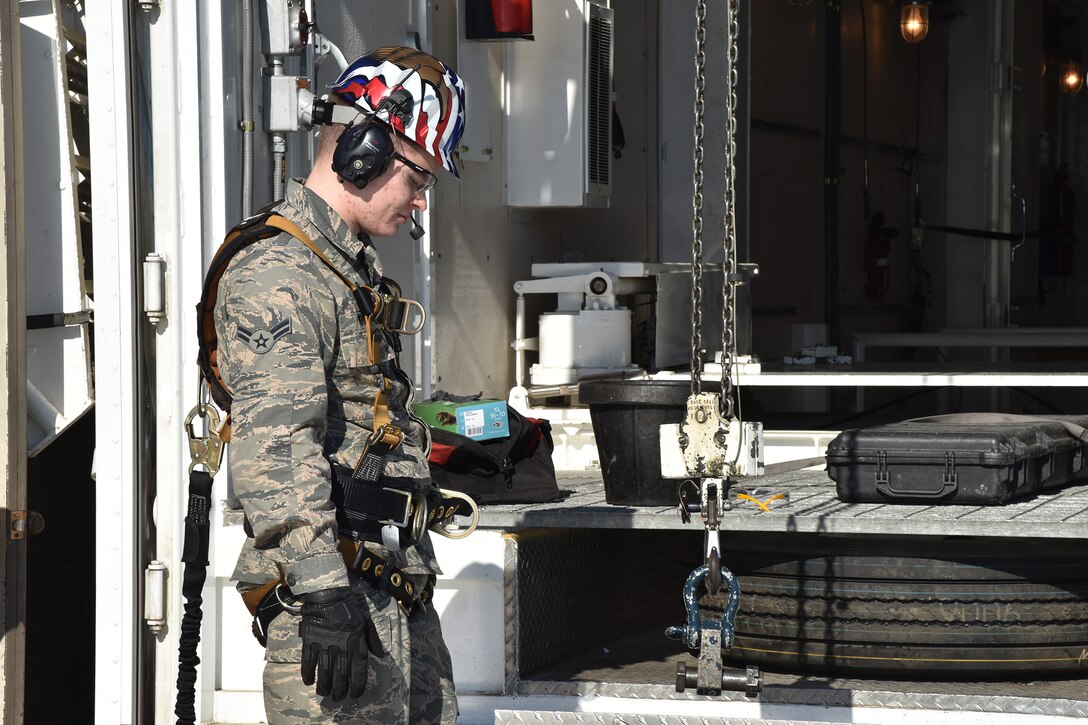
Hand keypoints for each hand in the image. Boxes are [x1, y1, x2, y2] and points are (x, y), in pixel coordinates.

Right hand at [298, 586, 386, 700]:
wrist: (329, 596)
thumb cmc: (350, 610)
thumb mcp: (366, 623)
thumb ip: (373, 641)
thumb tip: (380, 656)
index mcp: (356, 644)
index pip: (358, 672)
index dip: (357, 686)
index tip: (355, 694)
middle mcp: (341, 648)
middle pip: (340, 677)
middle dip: (339, 691)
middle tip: (338, 698)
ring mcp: (324, 646)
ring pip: (324, 674)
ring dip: (323, 687)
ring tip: (324, 693)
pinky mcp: (311, 642)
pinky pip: (308, 663)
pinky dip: (308, 675)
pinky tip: (309, 682)